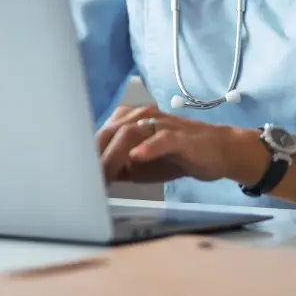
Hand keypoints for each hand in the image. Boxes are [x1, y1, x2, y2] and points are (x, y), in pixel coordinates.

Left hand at [97, 105, 239, 183]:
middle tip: (87, 177)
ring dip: (115, 153)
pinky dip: (148, 147)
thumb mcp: (142, 165)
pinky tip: (136, 157)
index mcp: (133, 121)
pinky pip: (163, 138)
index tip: (77, 173)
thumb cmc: (177, 156)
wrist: (218, 150)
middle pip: (113, 130)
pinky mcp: (182, 136)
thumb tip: (93, 177)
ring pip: (133, 132)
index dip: (89, 153)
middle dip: (97, 153)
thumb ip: (119, 167)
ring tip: (104, 171)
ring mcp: (163, 124)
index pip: (103, 133)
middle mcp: (145, 117)